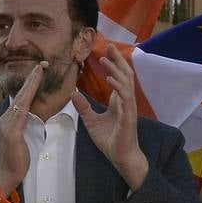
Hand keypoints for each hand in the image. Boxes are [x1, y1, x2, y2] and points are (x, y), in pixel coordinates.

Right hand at [0, 62, 43, 199]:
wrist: (7, 174)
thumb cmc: (17, 159)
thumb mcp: (21, 138)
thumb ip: (24, 125)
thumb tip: (31, 114)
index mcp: (8, 120)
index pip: (20, 98)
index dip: (29, 85)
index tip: (38, 71)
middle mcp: (5, 119)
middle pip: (20, 95)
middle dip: (30, 79)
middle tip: (41, 65)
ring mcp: (7, 125)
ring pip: (21, 100)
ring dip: (31, 86)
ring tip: (39, 72)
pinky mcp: (12, 133)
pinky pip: (21, 113)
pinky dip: (27, 100)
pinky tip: (32, 92)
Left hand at [71, 45, 147, 189]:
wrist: (120, 156)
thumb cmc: (109, 139)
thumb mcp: (91, 121)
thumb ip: (83, 107)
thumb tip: (73, 92)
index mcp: (118, 101)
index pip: (118, 77)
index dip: (113, 64)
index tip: (106, 51)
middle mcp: (125, 102)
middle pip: (124, 75)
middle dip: (117, 60)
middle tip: (109, 46)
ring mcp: (128, 108)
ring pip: (125, 84)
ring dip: (116, 71)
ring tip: (106, 60)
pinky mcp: (128, 117)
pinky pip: (125, 99)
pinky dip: (118, 87)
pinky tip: (110, 79)